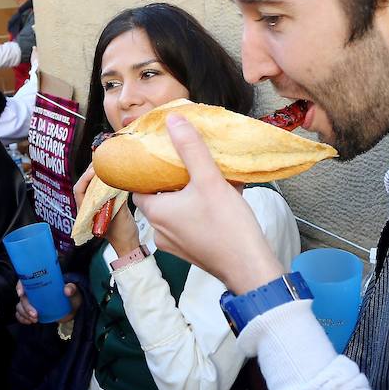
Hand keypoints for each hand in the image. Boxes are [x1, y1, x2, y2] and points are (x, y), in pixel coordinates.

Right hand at [16, 280, 80, 324]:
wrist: (72, 309)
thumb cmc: (72, 297)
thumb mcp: (74, 292)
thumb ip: (72, 289)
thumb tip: (67, 290)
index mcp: (41, 282)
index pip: (25, 281)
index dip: (20, 286)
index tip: (21, 294)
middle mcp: (33, 291)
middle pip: (23, 297)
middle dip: (26, 306)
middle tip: (35, 315)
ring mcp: (31, 302)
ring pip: (20, 306)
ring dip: (24, 314)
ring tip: (35, 320)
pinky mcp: (31, 311)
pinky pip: (20, 314)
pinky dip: (22, 318)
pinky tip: (28, 322)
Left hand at [74, 164, 137, 254]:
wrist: (130, 245)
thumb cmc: (122, 235)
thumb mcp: (119, 217)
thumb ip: (115, 201)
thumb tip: (115, 184)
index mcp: (86, 212)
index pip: (79, 190)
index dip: (85, 178)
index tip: (94, 170)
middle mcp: (90, 207)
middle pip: (86, 185)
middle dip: (92, 172)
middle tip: (100, 161)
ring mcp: (99, 205)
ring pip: (95, 185)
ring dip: (99, 174)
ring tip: (106, 164)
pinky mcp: (108, 203)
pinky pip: (105, 188)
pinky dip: (108, 180)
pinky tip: (114, 173)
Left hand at [133, 114, 283, 293]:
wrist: (249, 268)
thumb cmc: (227, 225)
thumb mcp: (209, 180)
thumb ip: (191, 149)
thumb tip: (173, 121)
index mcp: (156, 213)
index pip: (139, 186)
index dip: (148, 169)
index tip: (162, 155)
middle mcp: (159, 231)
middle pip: (159, 197)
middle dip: (174, 180)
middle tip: (189, 163)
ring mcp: (175, 245)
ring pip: (176, 211)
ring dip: (189, 195)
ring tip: (207, 178)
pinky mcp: (191, 252)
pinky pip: (189, 224)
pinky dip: (198, 210)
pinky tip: (220, 199)